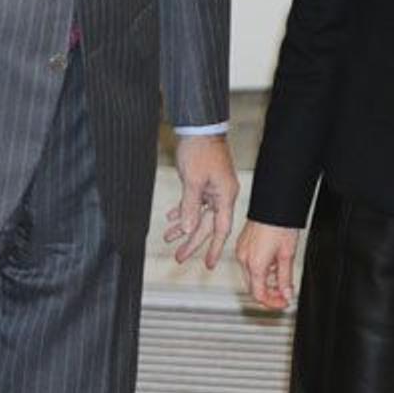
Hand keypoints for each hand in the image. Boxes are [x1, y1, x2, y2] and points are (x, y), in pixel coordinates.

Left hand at [163, 134, 238, 268]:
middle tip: (179, 258)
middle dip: (192, 242)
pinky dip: (183, 210)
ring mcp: (213, 189)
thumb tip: (189, 229)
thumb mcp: (193, 181)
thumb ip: (191, 207)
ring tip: (169, 238)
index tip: (209, 264)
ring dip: (184, 226)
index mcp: (224, 196)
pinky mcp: (203, 182)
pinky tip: (171, 218)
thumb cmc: (200, 150)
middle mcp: (221, 195)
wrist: (199, 127)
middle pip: (207, 225)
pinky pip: (193, 202)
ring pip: (198, 214)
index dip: (215, 248)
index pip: (221, 229)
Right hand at [235, 218, 300, 309]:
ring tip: (281, 278)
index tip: (283, 303)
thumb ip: (285, 279)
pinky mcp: (242, 246)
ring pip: (251, 277)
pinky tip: (273, 265)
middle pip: (253, 287)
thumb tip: (286, 293)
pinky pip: (249, 265)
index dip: (272, 303)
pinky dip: (261, 270)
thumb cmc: (279, 224)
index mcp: (255, 264)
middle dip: (269, 294)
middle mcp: (244, 259)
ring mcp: (241, 252)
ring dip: (265, 282)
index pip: (259, 295)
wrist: (273, 204)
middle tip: (284, 294)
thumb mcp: (287, 255)